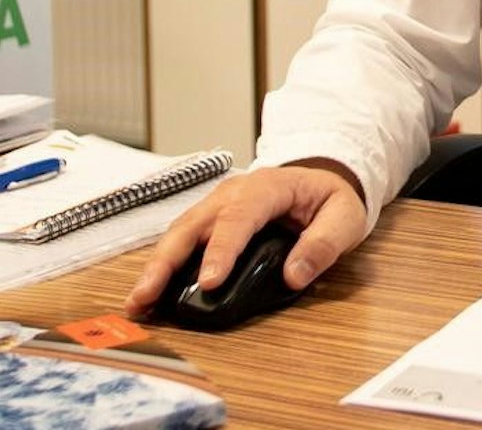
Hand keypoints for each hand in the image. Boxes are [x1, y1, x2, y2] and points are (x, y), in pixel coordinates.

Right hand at [123, 160, 367, 317]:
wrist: (323, 179)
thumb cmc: (331, 199)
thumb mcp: (344, 218)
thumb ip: (323, 245)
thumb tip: (294, 275)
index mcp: (267, 187)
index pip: (239, 217)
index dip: (221, 249)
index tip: (209, 282)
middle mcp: (233, 193)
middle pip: (193, 224)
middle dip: (167, 261)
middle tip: (146, 296)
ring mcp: (216, 205)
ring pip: (179, 232)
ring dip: (156, 266)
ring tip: (138, 302)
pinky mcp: (208, 220)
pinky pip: (182, 240)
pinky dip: (163, 265)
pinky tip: (150, 293)